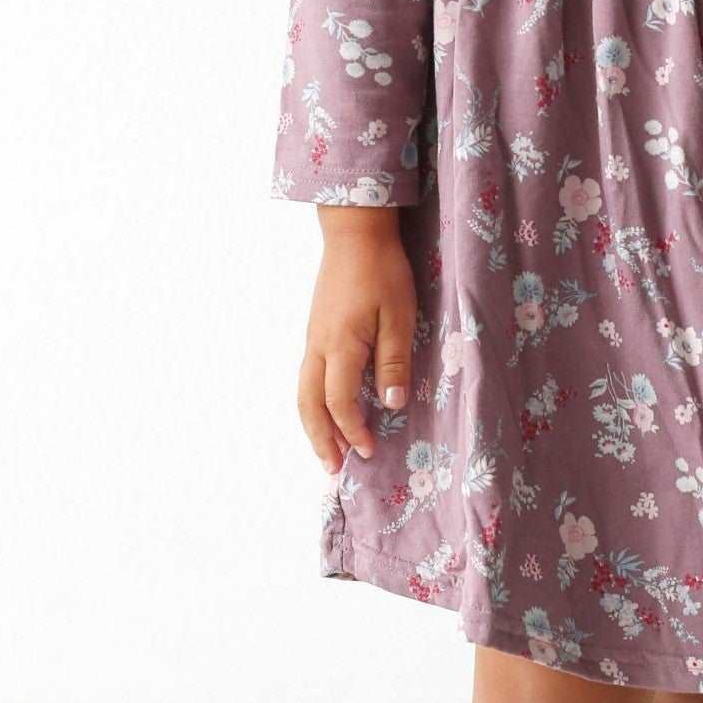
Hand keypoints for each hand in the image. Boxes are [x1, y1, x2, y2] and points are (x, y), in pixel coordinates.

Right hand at [297, 208, 415, 471]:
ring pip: (303, 392)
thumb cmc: (382, 271)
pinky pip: (307, 377)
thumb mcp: (399, 316)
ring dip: (313, 425)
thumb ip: (394, 360)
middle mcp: (318, 347)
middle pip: (308, 404)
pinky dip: (313, 403)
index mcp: (340, 346)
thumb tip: (390, 403)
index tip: (369, 451)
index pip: (339, 402)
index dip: (352, 430)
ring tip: (325, 450)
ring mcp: (312, 338)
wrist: (354, 232)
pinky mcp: (315, 330)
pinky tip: (327, 411)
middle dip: (320, 440)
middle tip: (332, 470)